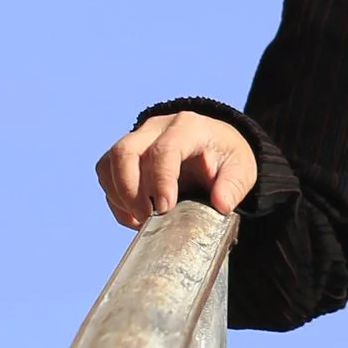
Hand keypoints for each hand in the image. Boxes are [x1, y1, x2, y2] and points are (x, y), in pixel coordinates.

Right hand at [96, 112, 257, 227]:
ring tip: (141, 220)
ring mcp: (137, 138)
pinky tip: (134, 216)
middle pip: (125, 152)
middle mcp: (156, 127)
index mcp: (188, 127)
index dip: (160, 181)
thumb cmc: (226, 157)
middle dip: (130, 191)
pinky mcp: (125, 154)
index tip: (164, 209)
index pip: (164, 150)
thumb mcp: (241, 169)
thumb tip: (220, 204)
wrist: (214, 146)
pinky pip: (106, 173)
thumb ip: (233, 185)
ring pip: (110, 163)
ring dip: (119, 196)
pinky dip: (115, 199)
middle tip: (147, 218)